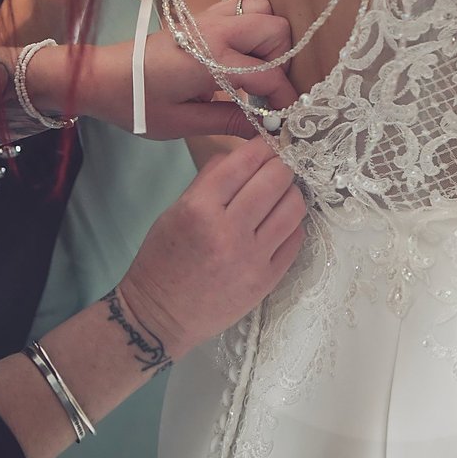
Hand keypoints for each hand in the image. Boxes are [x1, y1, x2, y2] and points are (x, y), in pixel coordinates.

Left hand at [70, 0, 296, 138]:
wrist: (100, 75)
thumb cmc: (137, 103)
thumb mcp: (182, 123)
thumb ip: (229, 122)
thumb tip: (267, 131)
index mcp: (212, 60)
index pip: (269, 74)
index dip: (284, 99)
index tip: (284, 120)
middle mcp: (216, 31)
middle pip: (276, 30)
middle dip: (282, 61)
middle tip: (265, 91)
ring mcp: (209, 18)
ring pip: (263, 10)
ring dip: (268, 39)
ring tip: (254, 69)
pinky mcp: (201, 16)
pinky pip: (241, 7)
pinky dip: (251, 25)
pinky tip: (238, 54)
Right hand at [118, 136, 306, 357]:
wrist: (161, 316)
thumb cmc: (163, 260)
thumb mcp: (175, 210)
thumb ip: (209, 180)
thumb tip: (242, 155)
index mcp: (199, 209)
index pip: (243, 162)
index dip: (262, 146)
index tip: (269, 141)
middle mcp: (229, 231)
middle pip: (275, 179)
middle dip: (282, 163)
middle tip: (282, 161)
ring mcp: (252, 258)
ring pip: (293, 207)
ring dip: (292, 192)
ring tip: (283, 191)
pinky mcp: (267, 280)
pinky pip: (295, 239)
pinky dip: (292, 224)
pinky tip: (281, 221)